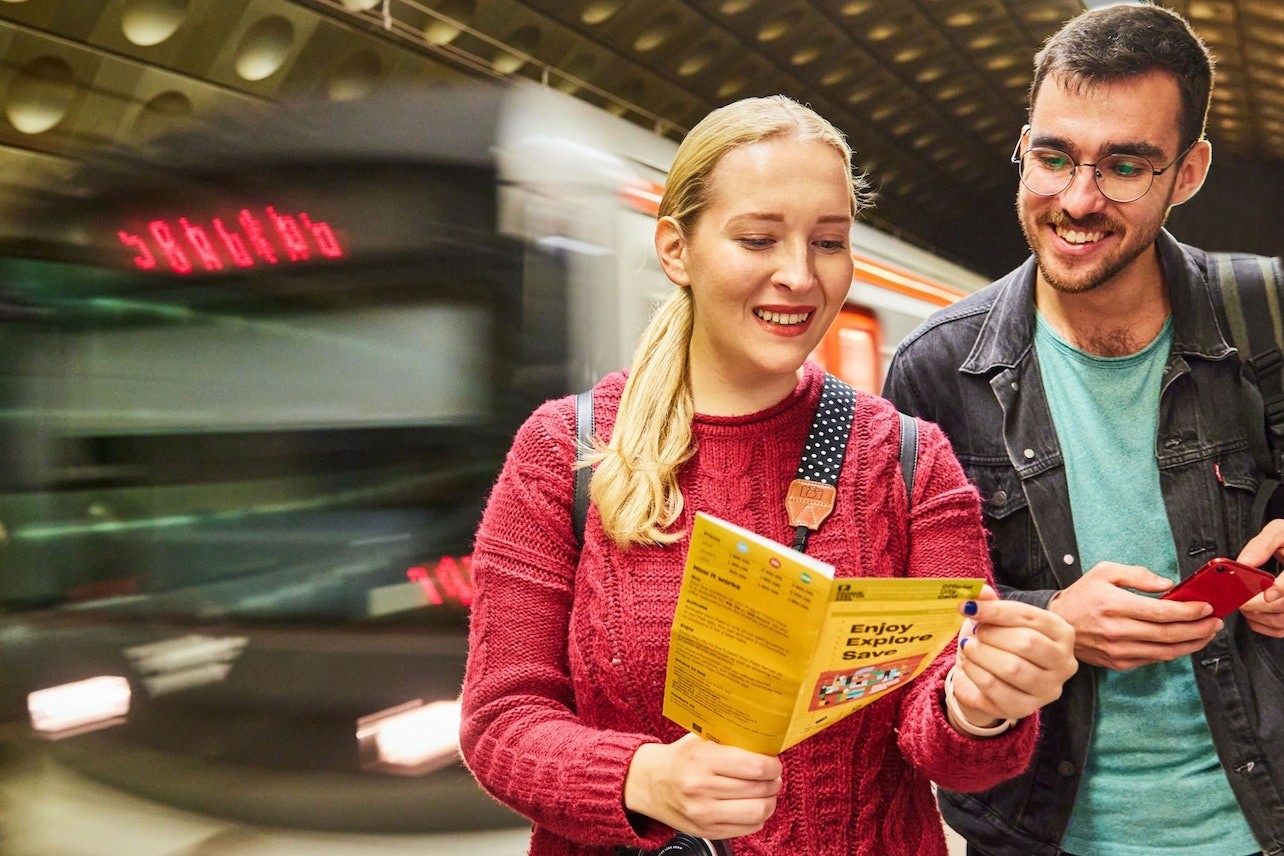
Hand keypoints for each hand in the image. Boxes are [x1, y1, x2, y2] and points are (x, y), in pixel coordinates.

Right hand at [623, 733, 781, 840]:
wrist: (648, 783)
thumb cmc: (678, 759)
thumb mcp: (700, 739)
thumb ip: (729, 739)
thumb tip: (764, 742)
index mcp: (702, 759)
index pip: (755, 766)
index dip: (772, 766)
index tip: (774, 763)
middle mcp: (702, 788)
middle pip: (759, 790)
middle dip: (773, 782)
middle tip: (773, 776)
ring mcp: (704, 813)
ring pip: (757, 812)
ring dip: (769, 801)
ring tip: (766, 792)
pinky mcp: (706, 831)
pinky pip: (747, 829)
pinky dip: (757, 817)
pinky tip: (752, 806)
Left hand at [948, 585, 1076, 729]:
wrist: (989, 681)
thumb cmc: (999, 643)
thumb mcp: (996, 619)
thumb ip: (990, 603)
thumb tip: (979, 592)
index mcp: (1061, 632)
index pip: (1029, 617)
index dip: (995, 610)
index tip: (967, 606)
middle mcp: (1064, 662)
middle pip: (1026, 643)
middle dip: (992, 634)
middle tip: (974, 632)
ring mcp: (1048, 689)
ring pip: (1013, 668)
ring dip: (982, 653)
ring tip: (968, 647)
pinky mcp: (1025, 708)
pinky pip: (995, 688)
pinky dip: (975, 671)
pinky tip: (967, 664)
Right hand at [1047, 561, 1220, 669]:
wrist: (1057, 624)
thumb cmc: (1081, 596)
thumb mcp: (1104, 572)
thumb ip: (1137, 575)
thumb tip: (1167, 585)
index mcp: (1114, 604)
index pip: (1162, 612)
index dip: (1189, 611)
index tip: (1205, 607)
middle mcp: (1117, 630)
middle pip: (1169, 634)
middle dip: (1198, 628)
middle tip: (1214, 622)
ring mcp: (1118, 649)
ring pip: (1166, 651)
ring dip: (1192, 644)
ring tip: (1206, 634)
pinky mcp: (1118, 662)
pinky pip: (1153, 659)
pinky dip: (1173, 652)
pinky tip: (1183, 643)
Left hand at [1237, 519, 1283, 636]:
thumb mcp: (1281, 532)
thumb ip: (1262, 545)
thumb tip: (1244, 562)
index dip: (1280, 590)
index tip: (1266, 593)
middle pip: (1283, 607)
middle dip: (1256, 604)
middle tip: (1238, 597)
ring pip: (1281, 622)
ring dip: (1256, 616)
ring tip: (1243, 602)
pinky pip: (1279, 630)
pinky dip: (1261, 625)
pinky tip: (1253, 611)